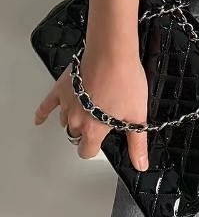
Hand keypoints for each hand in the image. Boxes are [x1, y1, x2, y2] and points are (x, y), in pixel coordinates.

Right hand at [33, 45, 150, 171]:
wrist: (112, 52)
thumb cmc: (124, 79)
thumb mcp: (137, 114)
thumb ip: (137, 143)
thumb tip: (140, 164)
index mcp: (93, 129)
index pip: (87, 151)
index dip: (95, 148)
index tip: (102, 143)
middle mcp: (76, 119)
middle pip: (76, 135)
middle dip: (86, 132)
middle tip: (99, 122)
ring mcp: (67, 103)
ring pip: (65, 120)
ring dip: (74, 119)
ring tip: (87, 111)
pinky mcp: (62, 88)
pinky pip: (47, 104)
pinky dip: (43, 113)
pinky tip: (40, 119)